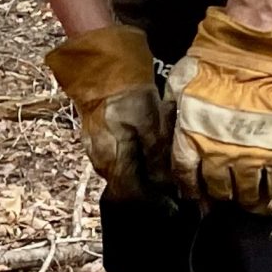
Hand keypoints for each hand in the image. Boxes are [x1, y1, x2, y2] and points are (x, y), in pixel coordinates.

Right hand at [43, 24, 172, 203]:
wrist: (101, 70)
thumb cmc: (128, 97)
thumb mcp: (151, 128)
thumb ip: (157, 160)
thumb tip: (165, 188)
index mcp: (113, 164)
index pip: (134, 198)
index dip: (155, 200)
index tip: (174, 197)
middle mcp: (102, 163)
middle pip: (128, 187)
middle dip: (151, 185)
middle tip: (174, 176)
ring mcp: (97, 152)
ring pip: (124, 172)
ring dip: (144, 170)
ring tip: (164, 157)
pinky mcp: (98, 140)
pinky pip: (119, 158)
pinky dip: (135, 156)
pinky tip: (148, 142)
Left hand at [167, 7, 271, 212]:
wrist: (249, 57)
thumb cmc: (209, 67)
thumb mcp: (177, 89)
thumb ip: (172, 116)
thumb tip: (169, 135)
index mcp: (190, 140)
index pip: (186, 176)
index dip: (190, 189)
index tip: (194, 195)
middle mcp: (217, 154)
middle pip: (216, 188)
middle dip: (218, 195)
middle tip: (222, 197)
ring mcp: (249, 155)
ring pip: (245, 191)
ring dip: (245, 200)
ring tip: (247, 203)